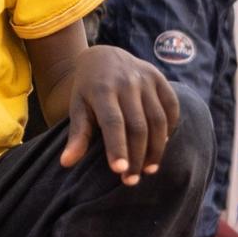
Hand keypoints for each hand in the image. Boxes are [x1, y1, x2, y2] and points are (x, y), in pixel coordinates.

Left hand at [61, 46, 180, 183]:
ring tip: (149, 169)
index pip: (113, 122)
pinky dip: (169, 129)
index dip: (117, 147)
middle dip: (137, 156)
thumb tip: (66, 163)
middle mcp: (127, 83)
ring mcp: (146, 79)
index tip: (120, 170)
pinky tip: (161, 145)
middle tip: (131, 180)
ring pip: (158, 120)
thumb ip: (77, 135)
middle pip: (138, 125)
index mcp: (102, 90)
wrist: (104, 56)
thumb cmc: (88, 90)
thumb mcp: (78, 107)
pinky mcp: (160, 78)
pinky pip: (171, 107)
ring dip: (156, 148)